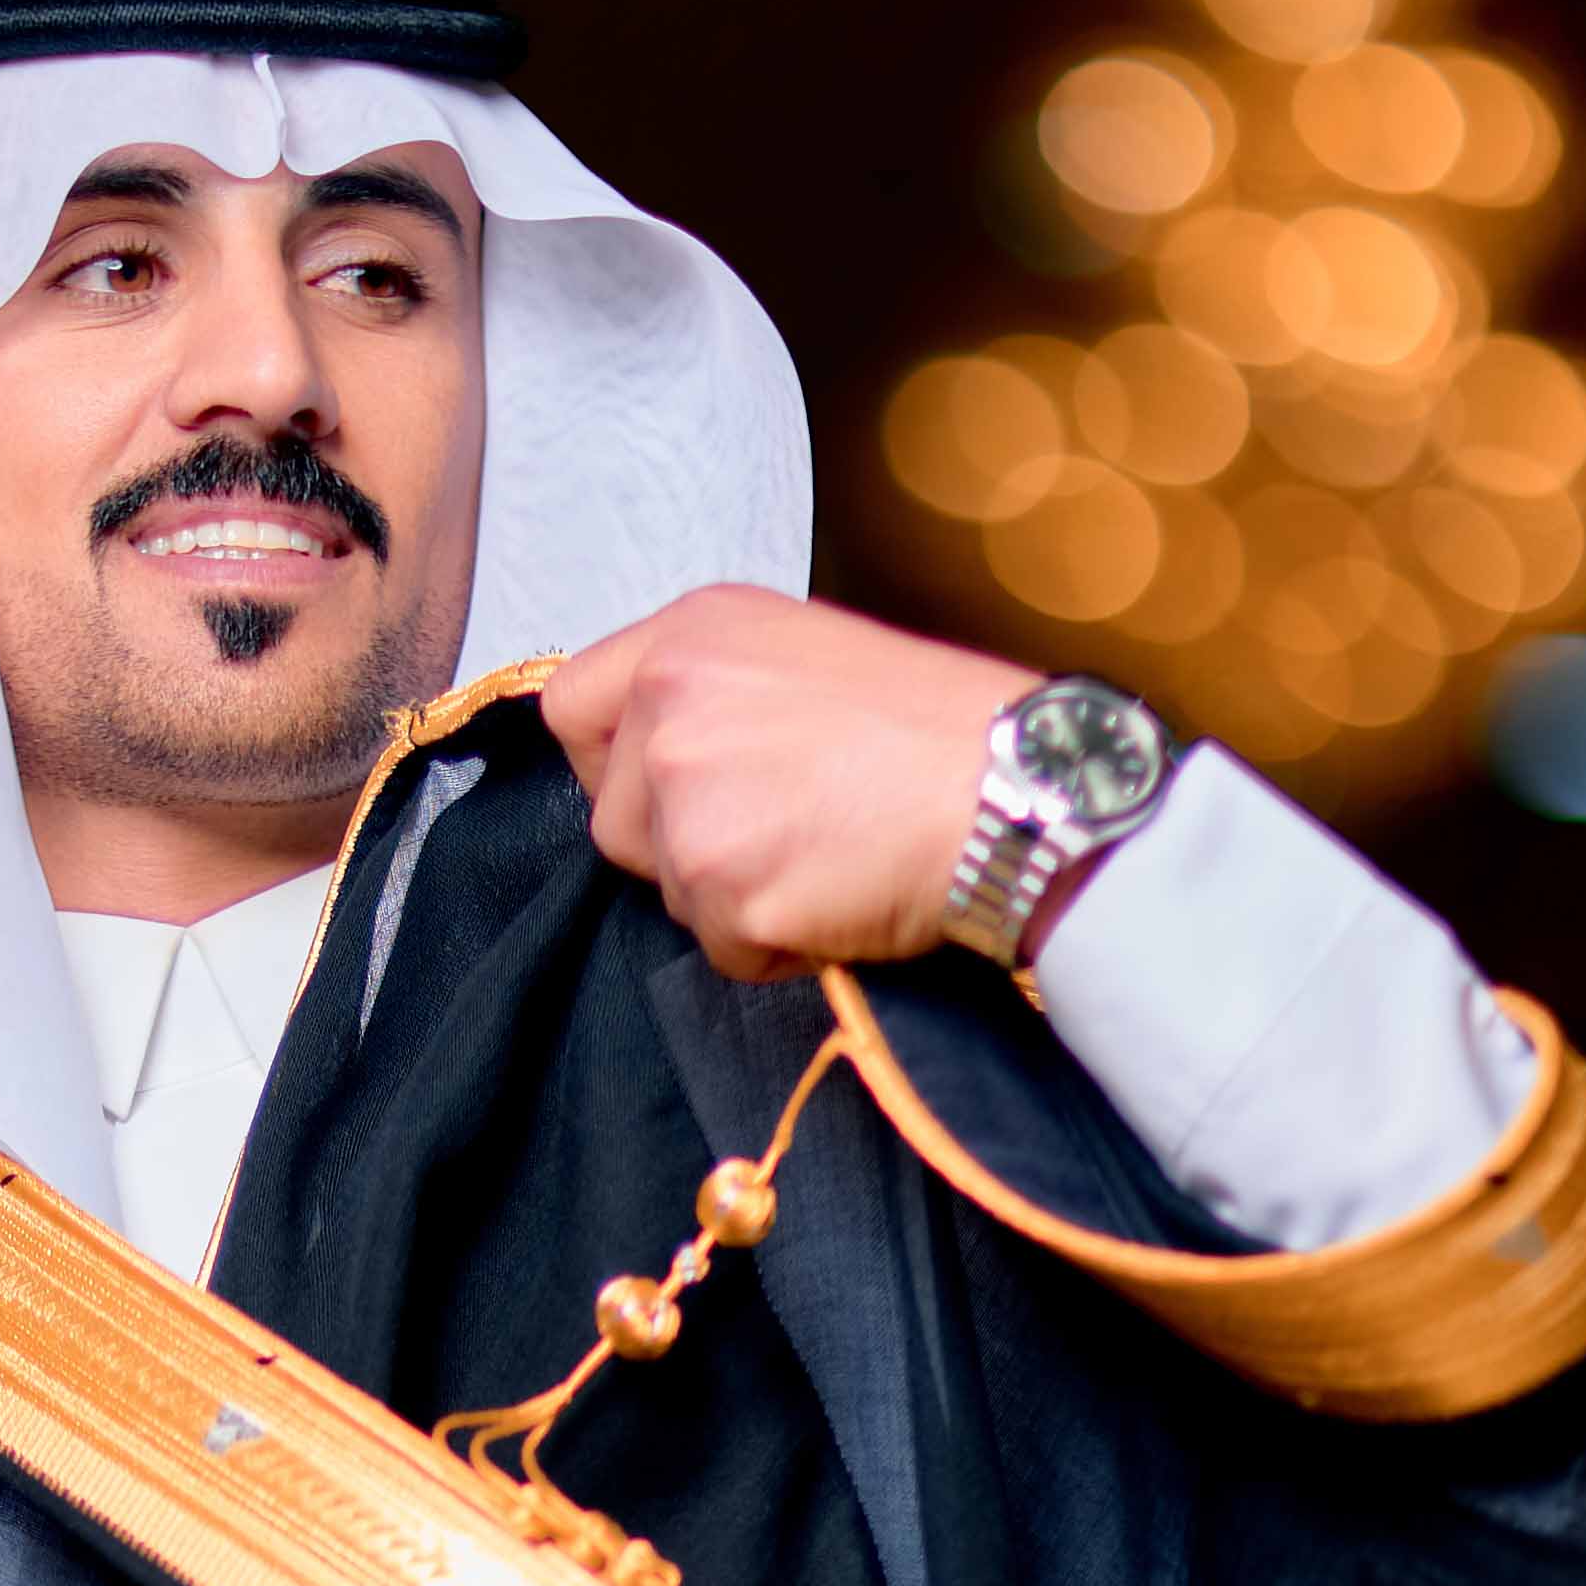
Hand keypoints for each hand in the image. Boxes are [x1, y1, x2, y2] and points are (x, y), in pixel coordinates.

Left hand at [540, 587, 1055, 985]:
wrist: (1014, 789)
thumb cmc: (937, 726)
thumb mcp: (808, 653)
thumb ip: (718, 692)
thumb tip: (668, 753)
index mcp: (691, 637)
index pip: (570, 710)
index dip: (609, 764)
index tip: (662, 788)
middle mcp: (671, 708)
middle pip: (609, 821)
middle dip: (676, 847)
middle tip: (777, 832)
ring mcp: (691, 804)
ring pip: (667, 891)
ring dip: (732, 897)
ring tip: (824, 857)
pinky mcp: (725, 891)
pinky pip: (722, 948)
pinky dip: (773, 943)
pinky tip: (838, 896)